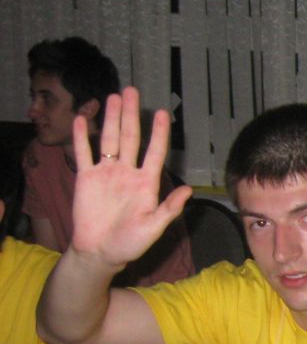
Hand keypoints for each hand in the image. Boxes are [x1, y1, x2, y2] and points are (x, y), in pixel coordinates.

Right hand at [69, 87, 190, 266]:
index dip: (159, 133)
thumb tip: (188, 191)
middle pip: (130, 137)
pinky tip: (82, 118)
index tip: (162, 114)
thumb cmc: (130, 243)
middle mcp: (127, 173)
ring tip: (114, 97)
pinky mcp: (86, 178)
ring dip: (111, 118)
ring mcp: (106, 173)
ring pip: (109, 139)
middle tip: (132, 90)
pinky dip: (81, 137)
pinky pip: (83, 153)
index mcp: (146, 183)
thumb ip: (169, 209)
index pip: (155, 152)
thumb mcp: (154, 227)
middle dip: (132, 114)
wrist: (100, 253)